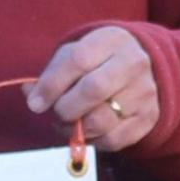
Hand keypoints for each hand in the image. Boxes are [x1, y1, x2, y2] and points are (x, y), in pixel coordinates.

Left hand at [26, 26, 157, 151]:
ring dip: (76, 129)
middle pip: (93, 90)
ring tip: (69, 123)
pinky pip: (113, 140)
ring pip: (102, 120)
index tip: (35, 103)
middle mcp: (134, 63)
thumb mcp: (73, 56)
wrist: (141, 70)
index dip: (52, 85)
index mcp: (112, 40)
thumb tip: (31, 95)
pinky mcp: (148, 117)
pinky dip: (92, 141)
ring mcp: (145, 91)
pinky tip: (87, 131)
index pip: (78, 60)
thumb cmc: (97, 63)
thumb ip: (50, 75)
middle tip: (56, 113)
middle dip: (65, 108)